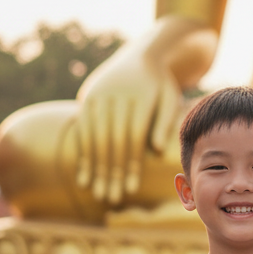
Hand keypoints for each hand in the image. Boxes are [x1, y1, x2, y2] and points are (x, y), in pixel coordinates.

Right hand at [74, 20, 214, 203]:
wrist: (142, 54)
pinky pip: (82, 131)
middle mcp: (115, 96)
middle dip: (110, 172)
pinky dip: (83, 155)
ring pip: (94, 137)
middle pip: (111, 141)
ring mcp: (98, 97)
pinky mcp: (87, 99)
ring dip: (94, 169)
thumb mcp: (169, 98)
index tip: (131, 189)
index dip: (131, 164)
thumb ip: (163, 122)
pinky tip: (84, 177)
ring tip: (96, 193)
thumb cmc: (161, 84)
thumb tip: (155, 150)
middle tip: (111, 199)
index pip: (133, 137)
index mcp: (139, 97)